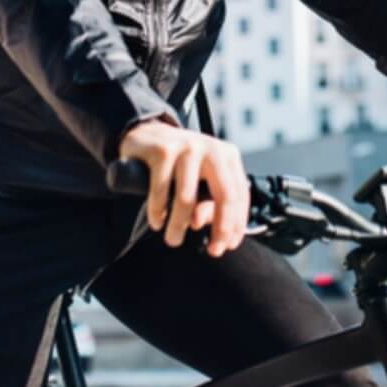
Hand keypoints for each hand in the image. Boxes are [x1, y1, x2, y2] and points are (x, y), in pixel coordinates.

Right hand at [118, 119, 249, 257]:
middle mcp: (212, 148)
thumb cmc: (178, 163)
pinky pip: (161, 191)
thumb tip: (205, 224)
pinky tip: (157, 221)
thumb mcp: (201, 179)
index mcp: (227, 156)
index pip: (240, 195)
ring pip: (188, 198)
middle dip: (220, 228)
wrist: (146, 135)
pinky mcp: (163, 150)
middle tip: (212, 250)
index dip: (236, 224)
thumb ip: (209, 202)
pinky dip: (158, 212)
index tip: (228, 245)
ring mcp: (188, 147)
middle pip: (225, 195)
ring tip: (173, 239)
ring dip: (179, 226)